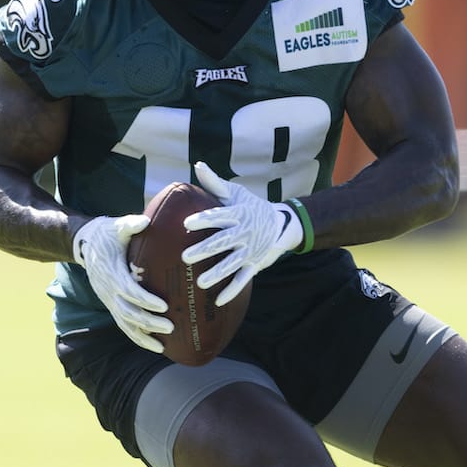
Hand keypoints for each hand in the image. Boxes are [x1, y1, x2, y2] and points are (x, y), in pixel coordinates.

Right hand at [73, 214, 173, 352]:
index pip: (128, 290)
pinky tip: (154, 346)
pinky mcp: (111, 304)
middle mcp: (108, 290)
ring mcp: (108, 300)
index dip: (145, 300)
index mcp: (112, 273)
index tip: (164, 306)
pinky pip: (123, 325)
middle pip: (128, 312)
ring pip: (124, 323)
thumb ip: (131, 224)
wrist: (85, 244)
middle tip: (171, 327)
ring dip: (144, 336)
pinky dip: (137, 337)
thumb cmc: (107, 234)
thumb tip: (146, 220)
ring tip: (163, 346)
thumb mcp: (117, 226)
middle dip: (149, 321)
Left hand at [182, 161, 302, 306]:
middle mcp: (244, 232)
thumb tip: (197, 166)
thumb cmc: (251, 206)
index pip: (219, 216)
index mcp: (238, 214)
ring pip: (232, 263)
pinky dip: (232, 290)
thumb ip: (215, 183)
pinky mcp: (255, 265)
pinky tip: (219, 300)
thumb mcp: (236, 193)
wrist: (282, 224)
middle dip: (205, 249)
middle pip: (222, 241)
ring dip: (217, 273)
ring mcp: (250, 250)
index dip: (204, 220)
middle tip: (185, 256)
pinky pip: (243, 279)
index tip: (187, 224)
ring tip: (201, 282)